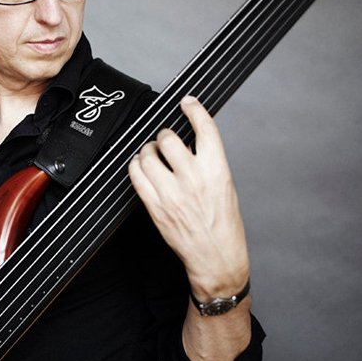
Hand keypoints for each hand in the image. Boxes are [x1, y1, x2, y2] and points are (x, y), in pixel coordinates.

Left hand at [127, 96, 249, 299]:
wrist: (216, 257)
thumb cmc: (224, 224)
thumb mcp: (225, 186)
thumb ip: (207, 162)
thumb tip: (189, 141)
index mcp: (217, 170)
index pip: (204, 128)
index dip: (194, 109)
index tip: (187, 102)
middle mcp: (193, 178)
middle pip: (168, 138)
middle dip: (164, 136)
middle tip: (165, 141)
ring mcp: (171, 193)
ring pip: (148, 155)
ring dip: (148, 150)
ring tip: (153, 155)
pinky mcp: (155, 206)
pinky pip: (136, 176)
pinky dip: (136, 167)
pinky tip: (142, 168)